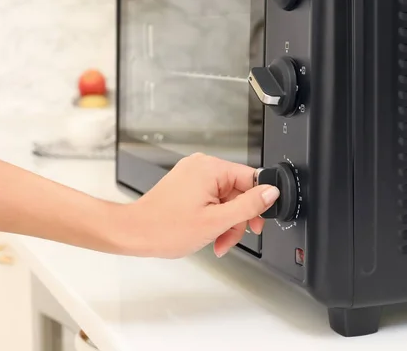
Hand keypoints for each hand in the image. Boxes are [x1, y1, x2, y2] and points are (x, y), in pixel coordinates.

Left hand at [117, 153, 279, 258]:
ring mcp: (192, 174)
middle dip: (237, 219)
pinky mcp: (186, 184)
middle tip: (230, 238)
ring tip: (217, 241)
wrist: (134, 233)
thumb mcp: (216, 221)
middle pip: (238, 191)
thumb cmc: (165, 228)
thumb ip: (248, 205)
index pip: (251, 179)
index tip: (256, 223)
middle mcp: (201, 166)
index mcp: (211, 168)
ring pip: (225, 198)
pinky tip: (208, 232)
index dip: (257, 205)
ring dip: (225, 222)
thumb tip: (272, 192)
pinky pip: (211, 198)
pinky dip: (213, 216)